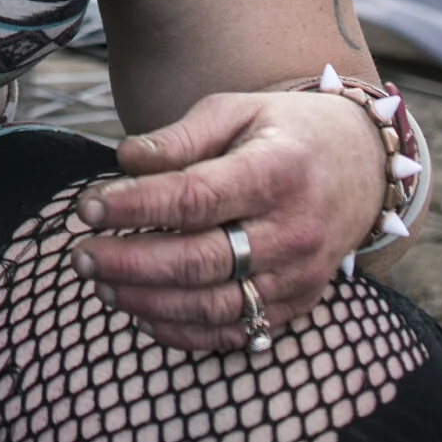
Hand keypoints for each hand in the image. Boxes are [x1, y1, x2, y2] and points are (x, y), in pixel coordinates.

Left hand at [70, 85, 388, 353]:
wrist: (361, 166)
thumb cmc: (284, 131)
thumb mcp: (235, 110)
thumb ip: (179, 137)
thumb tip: (124, 158)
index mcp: (277, 171)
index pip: (196, 198)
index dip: (136, 206)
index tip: (88, 206)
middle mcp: (293, 230)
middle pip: (201, 260)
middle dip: (130, 262)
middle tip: (80, 255)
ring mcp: (298, 276)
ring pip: (214, 304)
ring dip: (148, 301)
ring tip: (100, 282)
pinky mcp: (297, 305)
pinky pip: (235, 331)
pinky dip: (183, 331)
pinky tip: (140, 312)